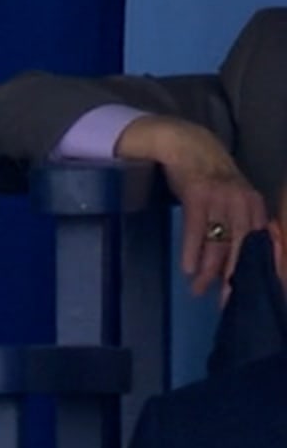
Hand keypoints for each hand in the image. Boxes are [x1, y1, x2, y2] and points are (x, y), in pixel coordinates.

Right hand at [117, 114, 269, 298]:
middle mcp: (244, 202)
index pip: (259, 244)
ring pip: (218, 240)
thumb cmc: (209, 180)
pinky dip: (192, 250)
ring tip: (197, 289)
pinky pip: (196, 228)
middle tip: (225, 301)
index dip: (255, 270)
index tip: (247, 294)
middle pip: (241, 246)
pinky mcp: (199, 194)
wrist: (189, 147)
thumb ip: (238, 226)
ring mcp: (222, 197)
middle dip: (233, 276)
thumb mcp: (231, 201)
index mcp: (255, 206)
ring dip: (208, 269)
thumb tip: (231, 264)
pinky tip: (187, 268)